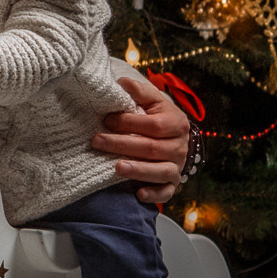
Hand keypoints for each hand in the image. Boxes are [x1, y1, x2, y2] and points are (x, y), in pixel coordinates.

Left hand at [94, 72, 189, 204]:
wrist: (173, 136)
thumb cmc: (156, 115)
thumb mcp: (151, 100)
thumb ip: (139, 91)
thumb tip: (121, 82)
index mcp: (176, 123)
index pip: (153, 125)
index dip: (129, 123)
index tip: (106, 120)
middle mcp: (180, 146)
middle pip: (151, 148)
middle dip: (122, 145)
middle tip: (96, 141)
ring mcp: (177, 166)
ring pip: (160, 171)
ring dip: (138, 170)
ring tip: (117, 168)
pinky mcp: (172, 183)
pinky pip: (166, 192)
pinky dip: (154, 194)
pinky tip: (138, 194)